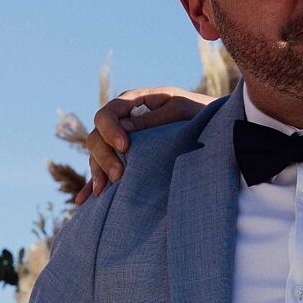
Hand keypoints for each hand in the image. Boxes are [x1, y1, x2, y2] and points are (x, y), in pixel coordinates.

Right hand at [74, 86, 212, 202]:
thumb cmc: (201, 112)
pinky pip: (104, 171)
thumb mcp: (181, 111)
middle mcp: (123, 120)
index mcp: (133, 101)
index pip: (108, 114)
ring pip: (97, 155)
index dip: (111, 130)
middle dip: (104, 156)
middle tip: (119, 176)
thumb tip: (123, 127)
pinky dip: (94, 184)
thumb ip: (153, 118)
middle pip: (97, 136)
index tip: (125, 148)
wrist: (216, 126)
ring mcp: (122, 140)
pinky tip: (86, 201)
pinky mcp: (127, 159)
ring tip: (105, 192)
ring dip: (98, 172)